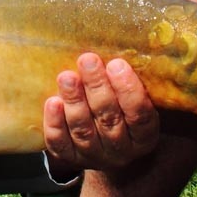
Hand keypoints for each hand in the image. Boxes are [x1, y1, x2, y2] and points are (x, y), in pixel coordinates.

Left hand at [42, 53, 158, 172]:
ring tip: (67, 77)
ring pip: (84, 131)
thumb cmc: (122, 109)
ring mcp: (95, 155)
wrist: (107, 145)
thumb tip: (119, 39)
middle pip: (109, 119)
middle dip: (97, 88)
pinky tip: (52, 102)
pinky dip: (55, 124)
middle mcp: (121, 149)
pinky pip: (61, 144)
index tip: (117, 64)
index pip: (140, 115)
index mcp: (144, 136)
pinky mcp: (71, 157)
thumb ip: (128, 79)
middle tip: (88, 60)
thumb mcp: (135, 97)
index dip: (129, 90)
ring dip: (75, 101)